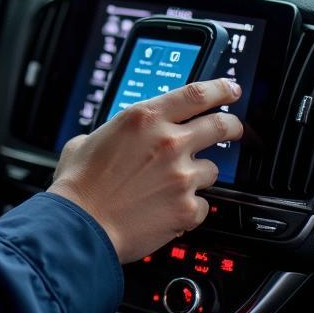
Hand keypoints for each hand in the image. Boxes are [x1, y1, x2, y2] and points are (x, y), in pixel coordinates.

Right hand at [47, 78, 243, 263]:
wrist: (82, 224)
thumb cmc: (80, 183)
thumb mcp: (90, 139)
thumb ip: (116, 133)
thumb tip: (119, 138)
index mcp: (144, 117)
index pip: (196, 94)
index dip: (220, 89)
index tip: (230, 89)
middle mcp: (168, 142)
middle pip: (220, 125)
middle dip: (232, 125)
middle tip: (233, 128)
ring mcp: (182, 176)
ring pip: (212, 169)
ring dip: (199, 174)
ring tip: (176, 184)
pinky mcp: (187, 208)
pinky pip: (203, 204)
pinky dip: (190, 206)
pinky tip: (169, 208)